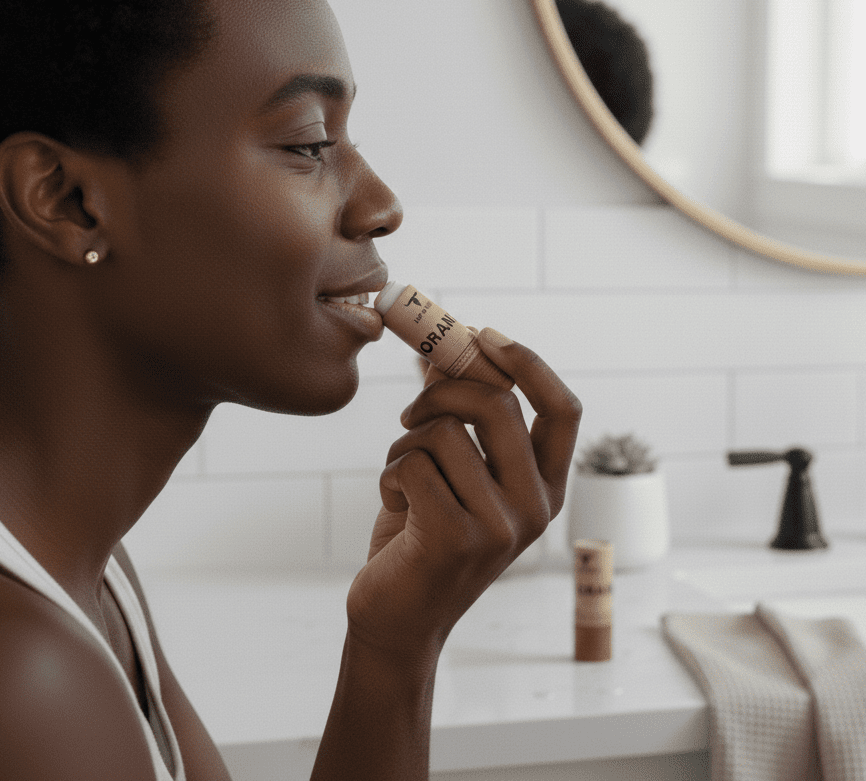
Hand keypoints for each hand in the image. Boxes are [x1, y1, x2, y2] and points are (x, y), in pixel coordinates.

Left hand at [346, 328, 581, 663]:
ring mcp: (500, 527)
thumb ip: (455, 412)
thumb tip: (440, 350)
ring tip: (399, 477)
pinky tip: (393, 503)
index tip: (484, 335)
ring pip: (444, 433)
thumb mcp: (451, 470)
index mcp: (545, 486)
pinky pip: (413, 464)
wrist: (399, 617)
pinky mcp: (455, 539)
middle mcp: (535, 507)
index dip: (529, 364)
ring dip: (405, 444)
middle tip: (412, 413)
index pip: (564, 410)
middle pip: (498, 406)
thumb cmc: (424, 534)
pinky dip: (389, 474)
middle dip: (442, 393)